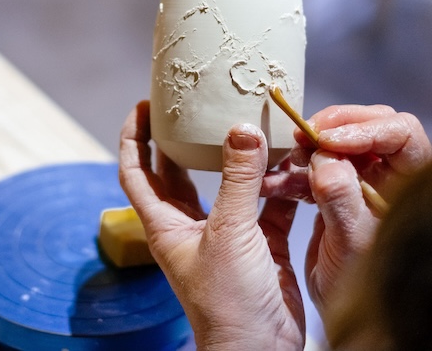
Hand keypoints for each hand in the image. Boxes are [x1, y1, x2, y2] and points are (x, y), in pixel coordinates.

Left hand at [119, 101, 307, 350]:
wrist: (261, 350)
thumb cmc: (228, 302)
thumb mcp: (230, 232)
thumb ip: (239, 179)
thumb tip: (243, 129)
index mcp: (166, 224)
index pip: (137, 171)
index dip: (135, 136)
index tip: (142, 104)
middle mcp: (191, 226)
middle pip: (180, 171)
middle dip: (187, 139)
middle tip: (200, 105)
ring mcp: (226, 235)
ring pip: (231, 184)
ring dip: (244, 159)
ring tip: (258, 125)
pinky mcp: (261, 245)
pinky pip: (268, 204)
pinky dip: (281, 184)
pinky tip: (296, 163)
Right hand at [265, 104, 431, 312]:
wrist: (355, 320)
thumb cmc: (364, 287)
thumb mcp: (351, 245)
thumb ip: (341, 201)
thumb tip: (327, 158)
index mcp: (413, 185)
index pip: (400, 133)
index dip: (363, 128)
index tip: (325, 140)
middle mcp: (396, 178)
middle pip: (372, 127)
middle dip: (333, 127)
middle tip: (302, 137)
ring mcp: (370, 184)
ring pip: (343, 144)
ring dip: (309, 148)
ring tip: (286, 160)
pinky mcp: (344, 194)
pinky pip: (322, 168)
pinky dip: (297, 171)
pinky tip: (275, 181)